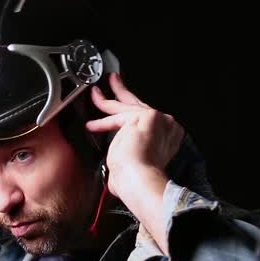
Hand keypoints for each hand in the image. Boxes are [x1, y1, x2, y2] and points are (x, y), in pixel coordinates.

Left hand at [86, 72, 183, 253]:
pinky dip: (102, 122)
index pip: (146, 119)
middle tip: (113, 80)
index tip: (119, 110)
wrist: (141, 181)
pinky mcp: (146, 117)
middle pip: (139, 105)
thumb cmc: (137, 179)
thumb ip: (131, 148)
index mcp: (168, 136)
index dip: (129, 113)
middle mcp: (167, 125)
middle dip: (122, 92)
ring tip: (94, 94)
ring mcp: (158, 119)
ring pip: (126, 108)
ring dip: (106, 102)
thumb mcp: (135, 160)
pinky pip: (117, 117)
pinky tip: (91, 125)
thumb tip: (117, 156)